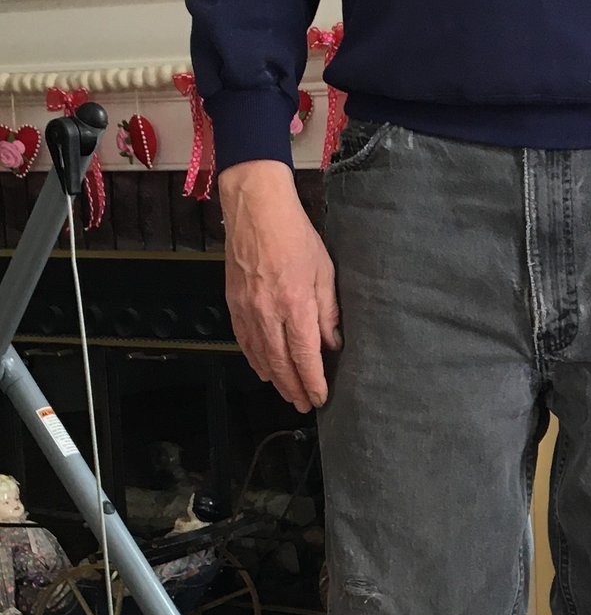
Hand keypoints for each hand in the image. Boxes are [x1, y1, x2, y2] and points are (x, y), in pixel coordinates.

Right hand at [219, 160, 339, 412]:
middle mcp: (269, 313)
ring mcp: (248, 310)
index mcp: (295, 305)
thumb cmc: (295, 235)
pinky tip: (263, 369)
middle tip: (304, 405)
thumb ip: (328, 312)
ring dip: (275, 379)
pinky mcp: (234, 303)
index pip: (304, 356)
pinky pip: (244, 340)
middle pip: (281, 363)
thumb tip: (331, 343)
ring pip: (260, 356)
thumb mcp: (324, 272)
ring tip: (287, 394)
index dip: (312, 381)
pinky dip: (254, 359)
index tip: (320, 398)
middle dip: (294, 388)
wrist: (256, 209)